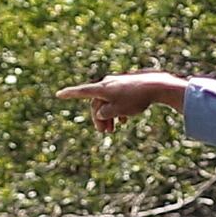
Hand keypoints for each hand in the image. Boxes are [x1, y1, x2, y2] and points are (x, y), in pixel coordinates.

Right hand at [60, 73, 190, 132]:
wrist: (157, 86)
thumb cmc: (136, 99)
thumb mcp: (117, 110)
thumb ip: (104, 114)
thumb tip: (100, 114)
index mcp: (102, 88)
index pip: (82, 91)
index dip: (69, 94)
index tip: (58, 94)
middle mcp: (108, 83)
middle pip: (97, 102)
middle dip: (99, 118)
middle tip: (104, 133)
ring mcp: (118, 83)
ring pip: (108, 102)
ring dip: (109, 116)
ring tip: (114, 130)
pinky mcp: (128, 85)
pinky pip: (118, 99)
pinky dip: (118, 109)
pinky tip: (124, 120)